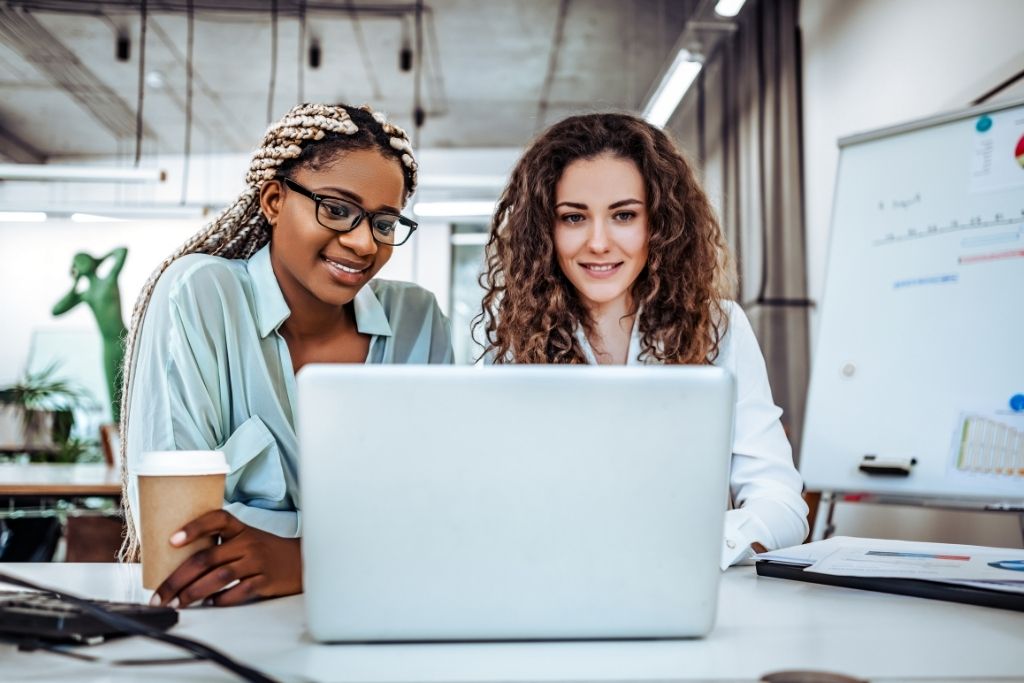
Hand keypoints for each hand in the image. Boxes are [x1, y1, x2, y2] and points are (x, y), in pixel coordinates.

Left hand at [151, 510, 301, 607]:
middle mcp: (248, 543)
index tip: (172, 540)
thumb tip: (178, 564)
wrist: (302, 561)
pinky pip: (239, 592)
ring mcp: (258, 562)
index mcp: (241, 529)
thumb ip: (220, 546)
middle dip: (178, 578)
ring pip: (220, 577)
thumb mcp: (246, 538)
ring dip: (194, 592)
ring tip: (178, 602)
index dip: (194, 528)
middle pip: (207, 558)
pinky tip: (209, 604)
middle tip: (160, 594)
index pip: (216, 519)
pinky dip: (221, 600)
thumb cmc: (266, 551)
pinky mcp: (266, 581)